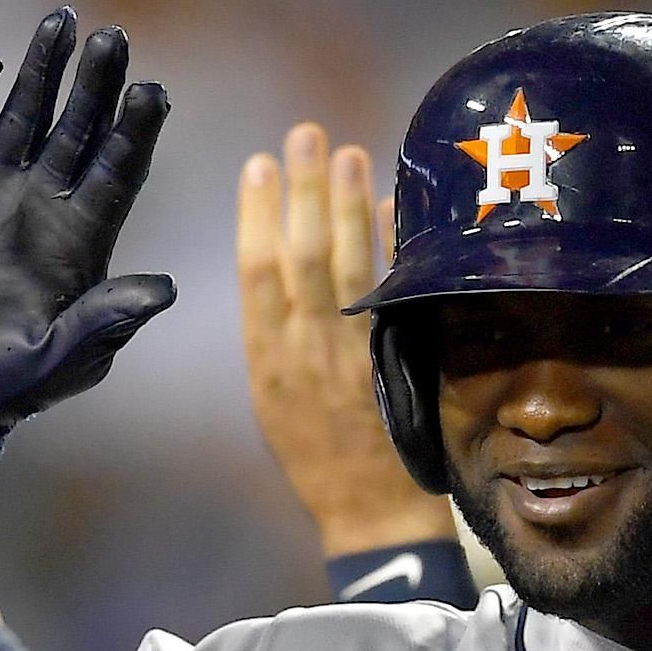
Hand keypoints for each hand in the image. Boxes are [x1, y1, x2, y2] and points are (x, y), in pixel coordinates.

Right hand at [0, 9, 175, 426]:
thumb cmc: (11, 383)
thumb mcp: (65, 358)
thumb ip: (108, 319)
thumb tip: (165, 290)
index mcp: (82, 239)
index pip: (118, 172)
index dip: (135, 131)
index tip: (153, 91)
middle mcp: (43, 204)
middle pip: (78, 130)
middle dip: (96, 85)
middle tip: (115, 39)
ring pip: (22, 116)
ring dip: (41, 72)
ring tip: (60, 22)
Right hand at [239, 123, 453, 552]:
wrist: (370, 515)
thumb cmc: (319, 458)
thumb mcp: (274, 401)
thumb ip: (275, 337)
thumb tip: (278, 268)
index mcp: (266, 361)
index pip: (255, 272)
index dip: (256, 214)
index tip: (258, 165)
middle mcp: (307, 352)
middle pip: (301, 255)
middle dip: (303, 190)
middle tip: (306, 135)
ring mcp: (354, 356)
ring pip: (347, 266)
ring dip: (349, 205)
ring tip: (351, 152)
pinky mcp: (396, 365)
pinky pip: (395, 295)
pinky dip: (393, 249)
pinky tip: (394, 208)